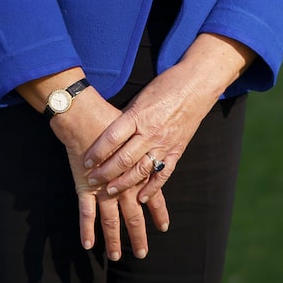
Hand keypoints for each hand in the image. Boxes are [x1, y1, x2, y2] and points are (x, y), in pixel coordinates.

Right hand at [51, 90, 169, 259]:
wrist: (85, 114)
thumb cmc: (110, 117)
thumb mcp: (135, 131)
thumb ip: (143, 142)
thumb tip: (153, 142)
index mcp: (138, 170)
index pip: (153, 195)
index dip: (159, 211)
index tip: (164, 227)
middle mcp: (124, 184)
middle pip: (133, 214)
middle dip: (138, 234)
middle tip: (142, 253)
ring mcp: (103, 188)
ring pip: (111, 220)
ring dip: (114, 239)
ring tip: (115, 256)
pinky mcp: (85, 186)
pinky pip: (86, 213)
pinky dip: (87, 229)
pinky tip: (88, 245)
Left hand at [83, 35, 253, 199]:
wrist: (196, 85)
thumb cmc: (165, 86)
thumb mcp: (141, 97)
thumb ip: (127, 117)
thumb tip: (110, 132)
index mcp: (139, 116)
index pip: (112, 138)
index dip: (98, 152)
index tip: (86, 162)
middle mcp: (151, 132)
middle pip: (124, 158)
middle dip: (106, 172)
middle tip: (92, 180)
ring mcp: (165, 144)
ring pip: (141, 170)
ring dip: (124, 183)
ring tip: (110, 191)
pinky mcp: (177, 151)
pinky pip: (163, 174)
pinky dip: (152, 188)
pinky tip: (141, 197)